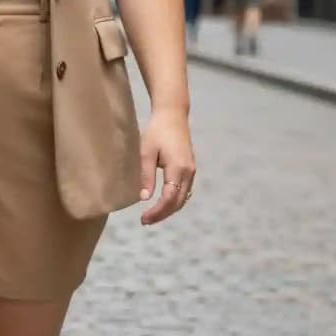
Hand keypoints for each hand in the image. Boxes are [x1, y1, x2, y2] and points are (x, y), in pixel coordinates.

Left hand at [138, 109, 195, 225]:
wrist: (173, 115)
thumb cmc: (156, 131)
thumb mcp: (146, 152)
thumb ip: (146, 175)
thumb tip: (144, 198)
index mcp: (178, 168)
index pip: (169, 198)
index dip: (157, 211)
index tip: (144, 219)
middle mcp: (189, 172)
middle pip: (178, 202)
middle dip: (162, 214)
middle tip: (145, 221)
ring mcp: (192, 171)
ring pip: (183, 198)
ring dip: (169, 209)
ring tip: (152, 216)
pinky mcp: (190, 169)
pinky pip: (184, 191)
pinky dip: (174, 201)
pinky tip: (162, 204)